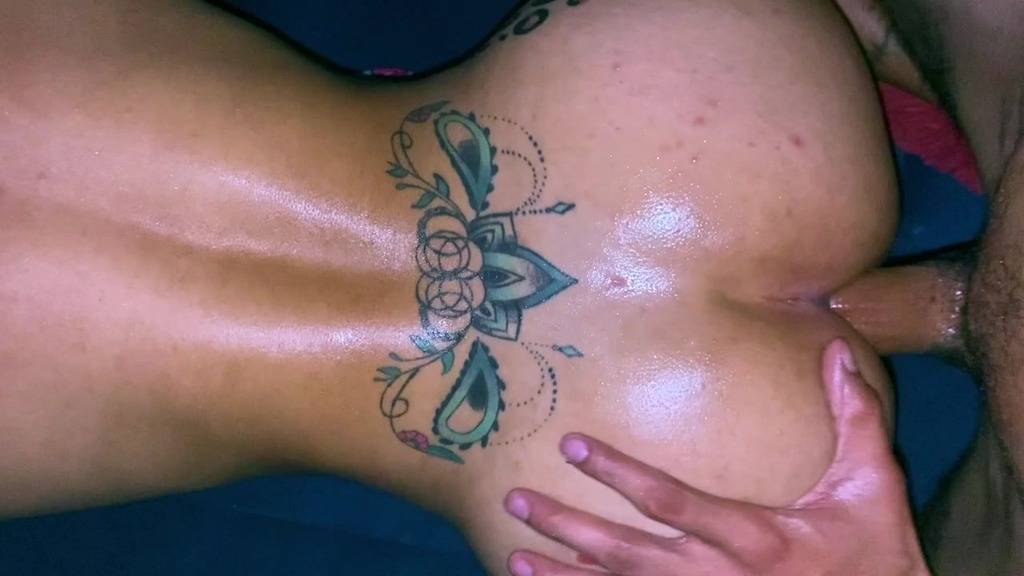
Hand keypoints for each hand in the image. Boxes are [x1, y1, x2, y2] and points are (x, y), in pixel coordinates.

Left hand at [503, 339, 930, 574]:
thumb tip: (838, 351)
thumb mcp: (873, 485)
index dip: (618, 473)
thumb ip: (857, 418)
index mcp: (757, 538)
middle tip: (517, 502)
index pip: (672, 501)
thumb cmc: (876, 555)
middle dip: (568, 528)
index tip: (572, 447)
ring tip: (515, 557)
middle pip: (628, 554)